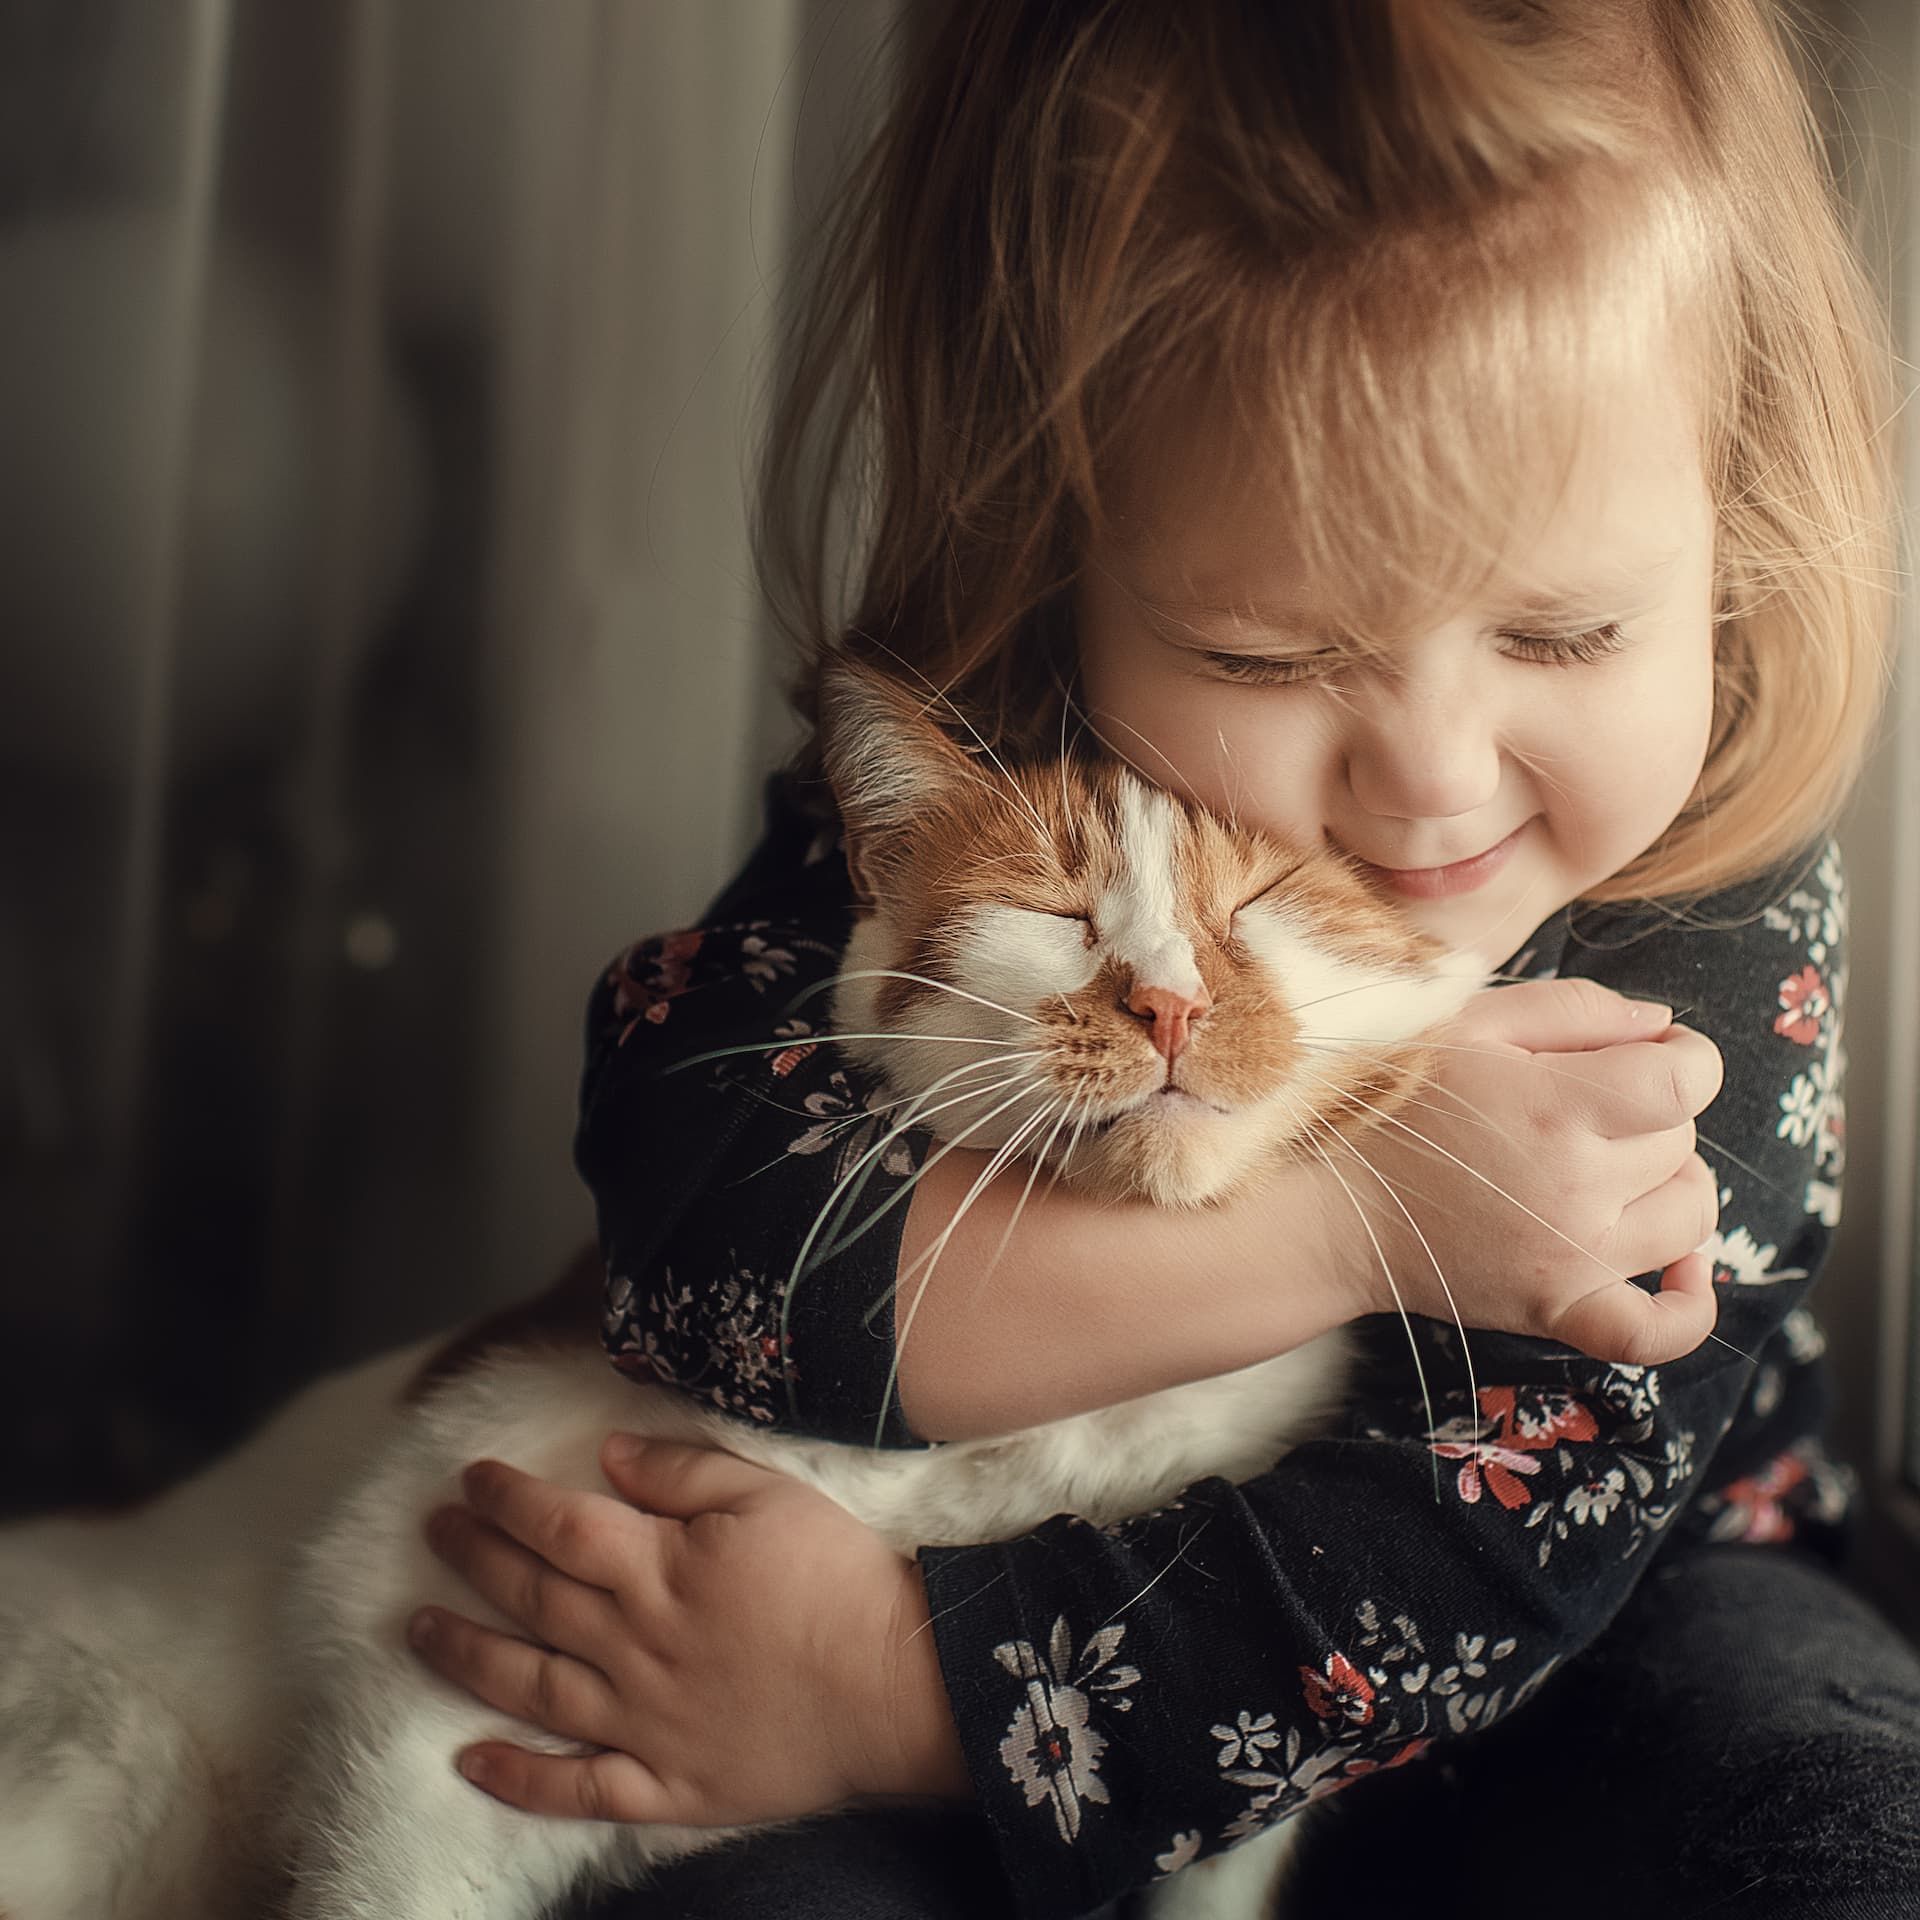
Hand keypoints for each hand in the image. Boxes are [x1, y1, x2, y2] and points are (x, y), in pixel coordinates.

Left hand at [406, 1435, 971, 1823]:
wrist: (892, 1685)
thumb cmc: (836, 1577)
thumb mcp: (768, 1493)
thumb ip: (683, 1472)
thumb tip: (608, 1454)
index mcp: (659, 1568)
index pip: (559, 1526)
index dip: (508, 1500)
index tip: (470, 1479)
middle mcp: (633, 1645)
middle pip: (534, 1597)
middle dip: (474, 1560)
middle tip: (433, 1532)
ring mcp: (642, 1721)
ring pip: (532, 1687)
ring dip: (468, 1657)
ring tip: (418, 1632)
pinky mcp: (666, 1782)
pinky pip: (576, 1787)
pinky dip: (517, 1778)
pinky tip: (470, 1761)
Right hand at [1307, 978, 1722, 1365]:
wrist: (1329, 1203)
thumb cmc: (1392, 1101)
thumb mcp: (1469, 1022)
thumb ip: (1574, 1009)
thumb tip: (1664, 1029)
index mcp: (1559, 1107)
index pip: (1688, 1082)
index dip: (1686, 1060)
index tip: (1650, 1056)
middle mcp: (1578, 1188)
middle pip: (1680, 1142)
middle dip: (1648, 1114)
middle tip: (1581, 1105)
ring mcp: (1572, 1259)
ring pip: (1688, 1215)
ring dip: (1668, 1184)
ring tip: (1616, 1168)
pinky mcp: (1556, 1309)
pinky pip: (1654, 1332)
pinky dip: (1688, 1309)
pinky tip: (1688, 1273)